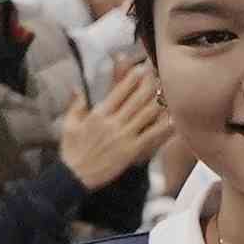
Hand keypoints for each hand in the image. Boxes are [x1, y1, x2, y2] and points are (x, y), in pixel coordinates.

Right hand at [50, 51, 172, 193]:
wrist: (73, 176)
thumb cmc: (71, 151)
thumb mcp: (68, 124)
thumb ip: (75, 104)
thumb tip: (77, 87)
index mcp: (98, 114)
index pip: (120, 90)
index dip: (133, 78)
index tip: (142, 68)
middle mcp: (113, 122)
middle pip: (137, 98)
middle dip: (150, 84)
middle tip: (160, 74)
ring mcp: (124, 136)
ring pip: (147, 114)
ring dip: (160, 101)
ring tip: (169, 90)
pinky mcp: (132, 151)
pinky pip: (152, 135)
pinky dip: (164, 126)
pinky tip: (174, 117)